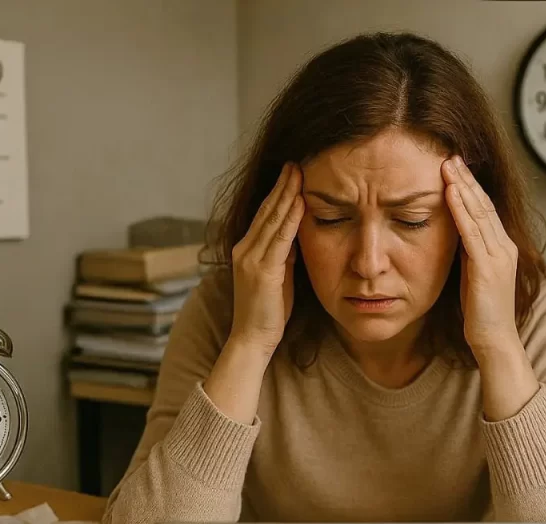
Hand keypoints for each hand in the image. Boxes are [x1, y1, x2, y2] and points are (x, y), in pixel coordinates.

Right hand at [228, 162, 303, 356]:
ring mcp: (251, 259)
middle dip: (282, 185)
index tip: (291, 173)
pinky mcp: (262, 270)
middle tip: (295, 162)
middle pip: (266, 210)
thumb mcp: (278, 276)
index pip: (264, 214)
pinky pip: (280, 239)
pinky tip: (300, 202)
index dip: (278, 192)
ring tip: (299, 172)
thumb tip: (297, 234)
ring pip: (272, 219)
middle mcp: (244, 249)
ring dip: (287, 194)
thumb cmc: (267, 312)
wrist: (252, 339)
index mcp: (246, 250)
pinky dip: (290, 218)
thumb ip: (284, 254)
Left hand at [441, 155, 520, 357]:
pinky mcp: (487, 267)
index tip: (455, 168)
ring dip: (462, 187)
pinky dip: (460, 210)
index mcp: (502, 249)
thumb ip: (469, 254)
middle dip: (466, 179)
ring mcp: (498, 256)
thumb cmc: (482, 314)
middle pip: (484, 204)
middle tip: (450, 155)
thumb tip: (455, 236)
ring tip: (448, 165)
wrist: (495, 340)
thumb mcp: (474, 276)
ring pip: (479, 213)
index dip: (471, 188)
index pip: (485, 210)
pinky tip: (449, 193)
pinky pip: (472, 232)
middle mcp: (504, 247)